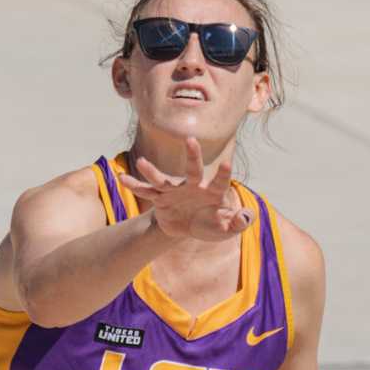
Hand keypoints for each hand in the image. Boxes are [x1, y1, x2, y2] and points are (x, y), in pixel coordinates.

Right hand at [118, 136, 252, 244]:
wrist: (188, 226)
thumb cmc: (211, 224)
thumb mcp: (226, 229)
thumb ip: (238, 223)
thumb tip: (248, 216)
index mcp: (212, 192)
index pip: (220, 181)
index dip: (223, 174)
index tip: (228, 163)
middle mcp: (193, 186)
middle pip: (192, 169)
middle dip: (192, 156)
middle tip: (190, 140)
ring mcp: (175, 191)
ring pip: (162, 180)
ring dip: (152, 172)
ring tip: (141, 162)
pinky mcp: (160, 198)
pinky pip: (146, 191)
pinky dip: (134, 186)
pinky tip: (122, 178)